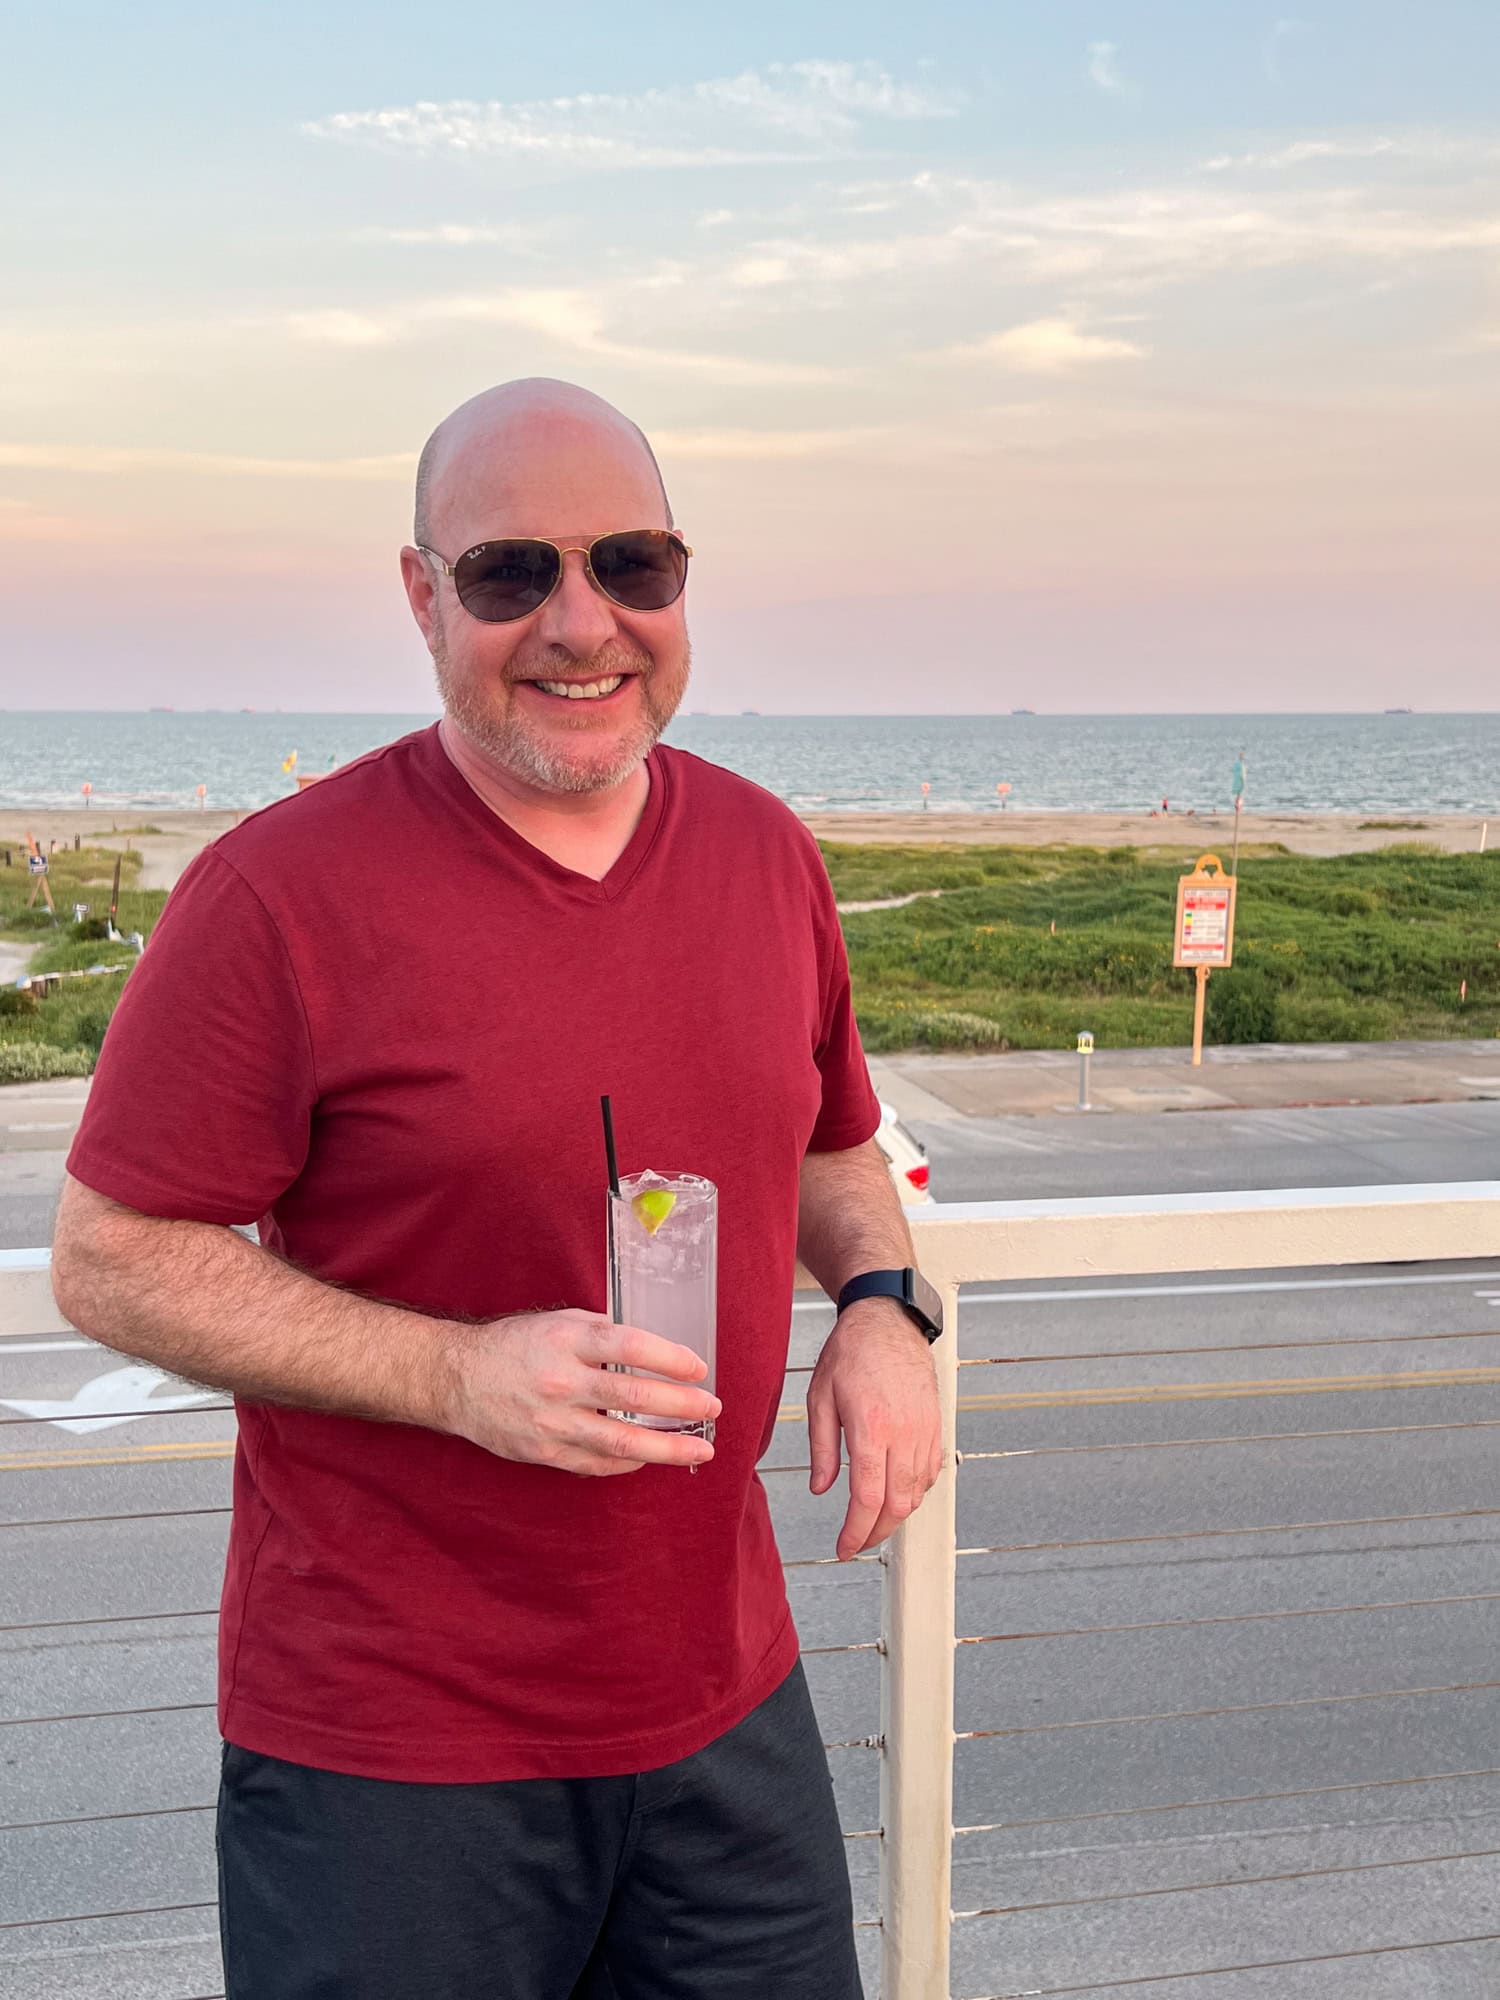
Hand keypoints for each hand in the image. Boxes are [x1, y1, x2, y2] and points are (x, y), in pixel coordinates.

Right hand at [442, 1309, 717, 1476]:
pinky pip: (598, 1463)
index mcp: (566, 1341)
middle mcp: (561, 1382)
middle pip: (634, 1396)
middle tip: (711, 1407)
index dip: (670, 1357)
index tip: (698, 1367)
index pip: (630, 1347)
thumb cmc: (515, 1346)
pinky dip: (629, 1462)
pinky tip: (650, 1457)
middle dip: (682, 1405)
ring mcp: (553, 1422)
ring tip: (700, 1448)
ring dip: (667, 1447)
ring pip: (621, 1441)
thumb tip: (651, 1352)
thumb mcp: (557, 1323)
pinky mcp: (545, 1452)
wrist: (459, 1380)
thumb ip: (601, 1334)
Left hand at [806, 1299, 942, 1559]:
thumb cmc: (851, 1352)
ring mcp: (925, 1430)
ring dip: (896, 1516)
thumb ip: (822, 1448)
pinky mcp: (936, 1425)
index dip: (856, 1532)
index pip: (868, 1497)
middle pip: (897, 1505)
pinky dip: (914, 1492)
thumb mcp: (820, 1397)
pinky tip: (896, 1493)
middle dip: (876, 1533)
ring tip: (872, 1522)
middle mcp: (904, 1434)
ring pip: (917, 1493)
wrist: (887, 1320)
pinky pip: (930, 1472)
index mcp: (872, 1428)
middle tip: (855, 1542)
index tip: (844, 1547)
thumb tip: (822, 1487)